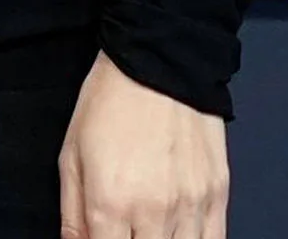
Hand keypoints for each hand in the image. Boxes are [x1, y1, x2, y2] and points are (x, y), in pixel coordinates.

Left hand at [58, 49, 227, 236]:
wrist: (157, 66)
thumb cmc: (106, 105)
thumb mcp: (71, 153)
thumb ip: (72, 211)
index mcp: (110, 202)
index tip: (100, 235)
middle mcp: (153, 214)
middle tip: (123, 227)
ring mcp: (190, 208)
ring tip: (146, 228)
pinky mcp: (217, 198)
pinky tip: (177, 232)